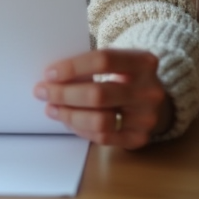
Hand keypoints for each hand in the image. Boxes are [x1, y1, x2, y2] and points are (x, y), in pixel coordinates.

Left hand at [34, 49, 171, 149]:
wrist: (157, 100)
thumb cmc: (125, 75)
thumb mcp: (118, 61)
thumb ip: (91, 65)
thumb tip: (51, 77)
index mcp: (143, 62)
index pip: (103, 60)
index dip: (72, 67)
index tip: (49, 73)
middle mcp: (149, 90)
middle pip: (98, 94)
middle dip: (63, 94)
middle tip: (42, 92)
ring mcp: (147, 117)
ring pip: (100, 120)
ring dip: (69, 115)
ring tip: (52, 108)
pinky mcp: (140, 137)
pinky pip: (103, 138)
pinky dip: (81, 129)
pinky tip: (68, 120)